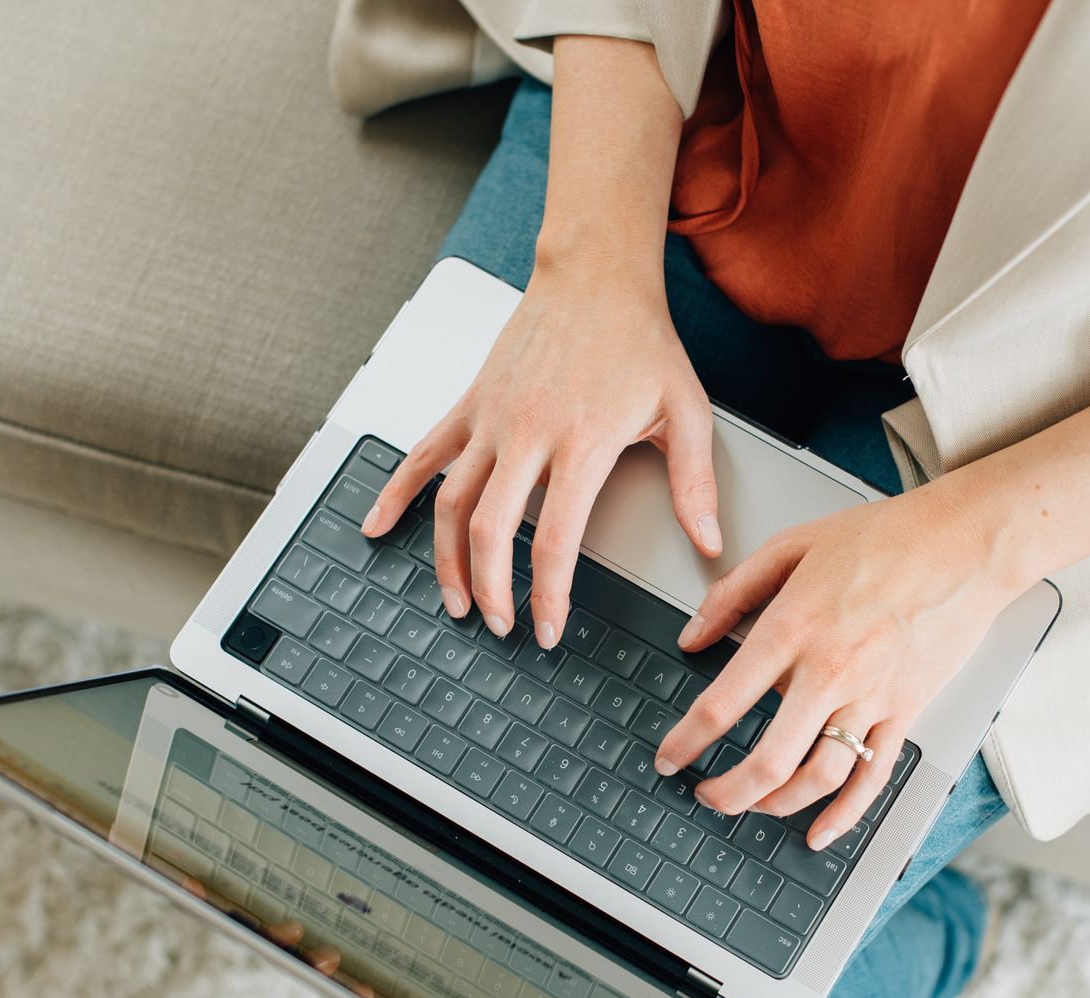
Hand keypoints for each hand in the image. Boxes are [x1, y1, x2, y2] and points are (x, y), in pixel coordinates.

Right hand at [361, 262, 720, 646]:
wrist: (595, 276)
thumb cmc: (640, 341)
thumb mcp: (686, 412)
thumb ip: (695, 485)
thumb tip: (711, 544)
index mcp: (583, 442)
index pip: (556, 540)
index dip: (547, 595)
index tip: (549, 630)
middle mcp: (528, 432)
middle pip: (492, 530)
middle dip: (491, 590)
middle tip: (500, 625)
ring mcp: (490, 417)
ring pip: (450, 502)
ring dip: (446, 560)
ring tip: (456, 600)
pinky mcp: (469, 403)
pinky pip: (421, 454)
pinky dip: (394, 493)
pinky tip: (378, 526)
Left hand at [654, 473, 1025, 849]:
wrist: (965, 543)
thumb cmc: (884, 538)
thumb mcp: (792, 546)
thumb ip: (733, 591)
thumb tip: (691, 633)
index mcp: (792, 627)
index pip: (723, 703)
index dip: (686, 741)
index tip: (670, 758)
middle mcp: (829, 671)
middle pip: (768, 760)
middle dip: (727, 792)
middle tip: (706, 796)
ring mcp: (871, 697)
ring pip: (818, 778)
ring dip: (777, 805)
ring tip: (753, 807)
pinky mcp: (906, 710)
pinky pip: (873, 777)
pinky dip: (845, 816)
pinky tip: (820, 832)